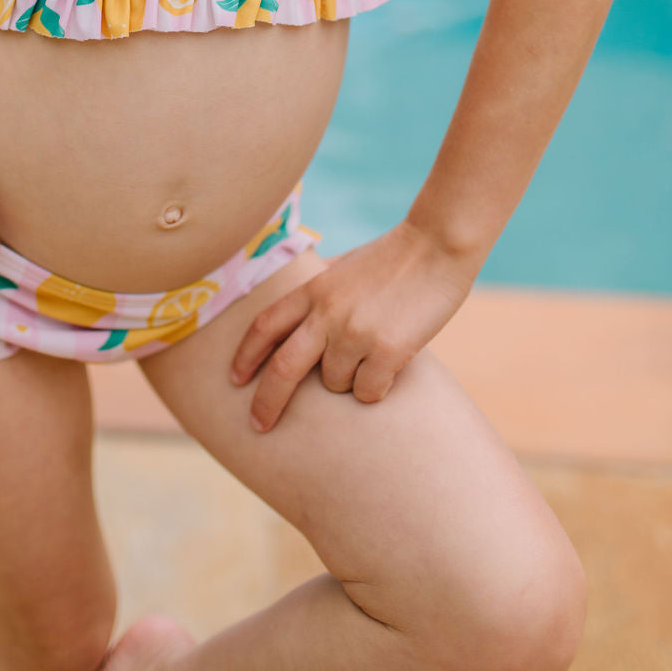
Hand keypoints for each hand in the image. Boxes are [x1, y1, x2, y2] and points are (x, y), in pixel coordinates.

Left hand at [230, 219, 479, 431]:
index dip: (245, 356)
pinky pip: (367, 392)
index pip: (265, 326)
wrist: (436, 246)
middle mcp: (326, 312)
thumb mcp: (344, 267)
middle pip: (283, 368)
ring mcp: (355, 332)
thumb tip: (301, 304)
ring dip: (347, 381)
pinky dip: (375, 389)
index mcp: (313, 289)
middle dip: (266, 401)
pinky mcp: (386, 349)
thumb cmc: (394, 256)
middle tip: (258, 424)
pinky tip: (390, 369)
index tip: (235, 379)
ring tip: (371, 355)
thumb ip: (320, 288)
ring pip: (334, 383)